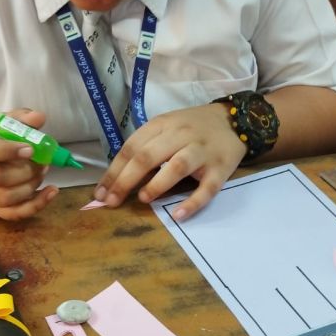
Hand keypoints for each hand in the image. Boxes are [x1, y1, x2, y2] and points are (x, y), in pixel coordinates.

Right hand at [0, 109, 58, 219]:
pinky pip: (11, 214)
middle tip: (42, 161)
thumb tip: (39, 118)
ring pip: (3, 198)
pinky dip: (35, 205)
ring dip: (30, 185)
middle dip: (24, 170)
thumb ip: (19, 118)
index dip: (5, 150)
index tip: (29, 149)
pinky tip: (51, 191)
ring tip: (43, 171)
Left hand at [93, 103, 246, 220]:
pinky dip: (193, 202)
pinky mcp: (221, 169)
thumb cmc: (193, 127)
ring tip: (143, 199)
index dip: (114, 171)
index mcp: (162, 124)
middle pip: (148, 156)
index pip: (132, 147)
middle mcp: (181, 135)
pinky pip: (207, 188)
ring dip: (157, 184)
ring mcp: (202, 152)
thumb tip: (118, 178)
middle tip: (112, 202)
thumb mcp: (167, 127)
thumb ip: (146, 147)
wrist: (235, 120)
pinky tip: (178, 215)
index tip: (100, 193)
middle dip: (126, 180)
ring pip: (177, 166)